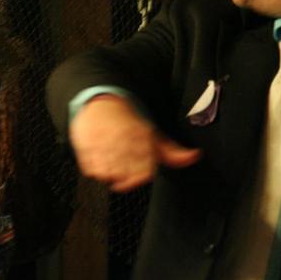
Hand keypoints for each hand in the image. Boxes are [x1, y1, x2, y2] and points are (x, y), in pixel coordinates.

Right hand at [69, 95, 200, 191]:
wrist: (99, 102)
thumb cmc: (128, 122)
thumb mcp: (153, 133)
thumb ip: (172, 151)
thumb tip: (194, 156)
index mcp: (140, 136)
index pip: (145, 170)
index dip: (142, 176)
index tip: (140, 174)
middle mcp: (121, 140)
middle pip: (126, 174)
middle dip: (126, 177)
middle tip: (124, 170)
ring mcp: (102, 143)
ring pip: (108, 174)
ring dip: (111, 174)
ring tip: (112, 165)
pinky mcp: (86, 145)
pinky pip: (91, 169)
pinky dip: (96, 170)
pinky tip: (100, 161)